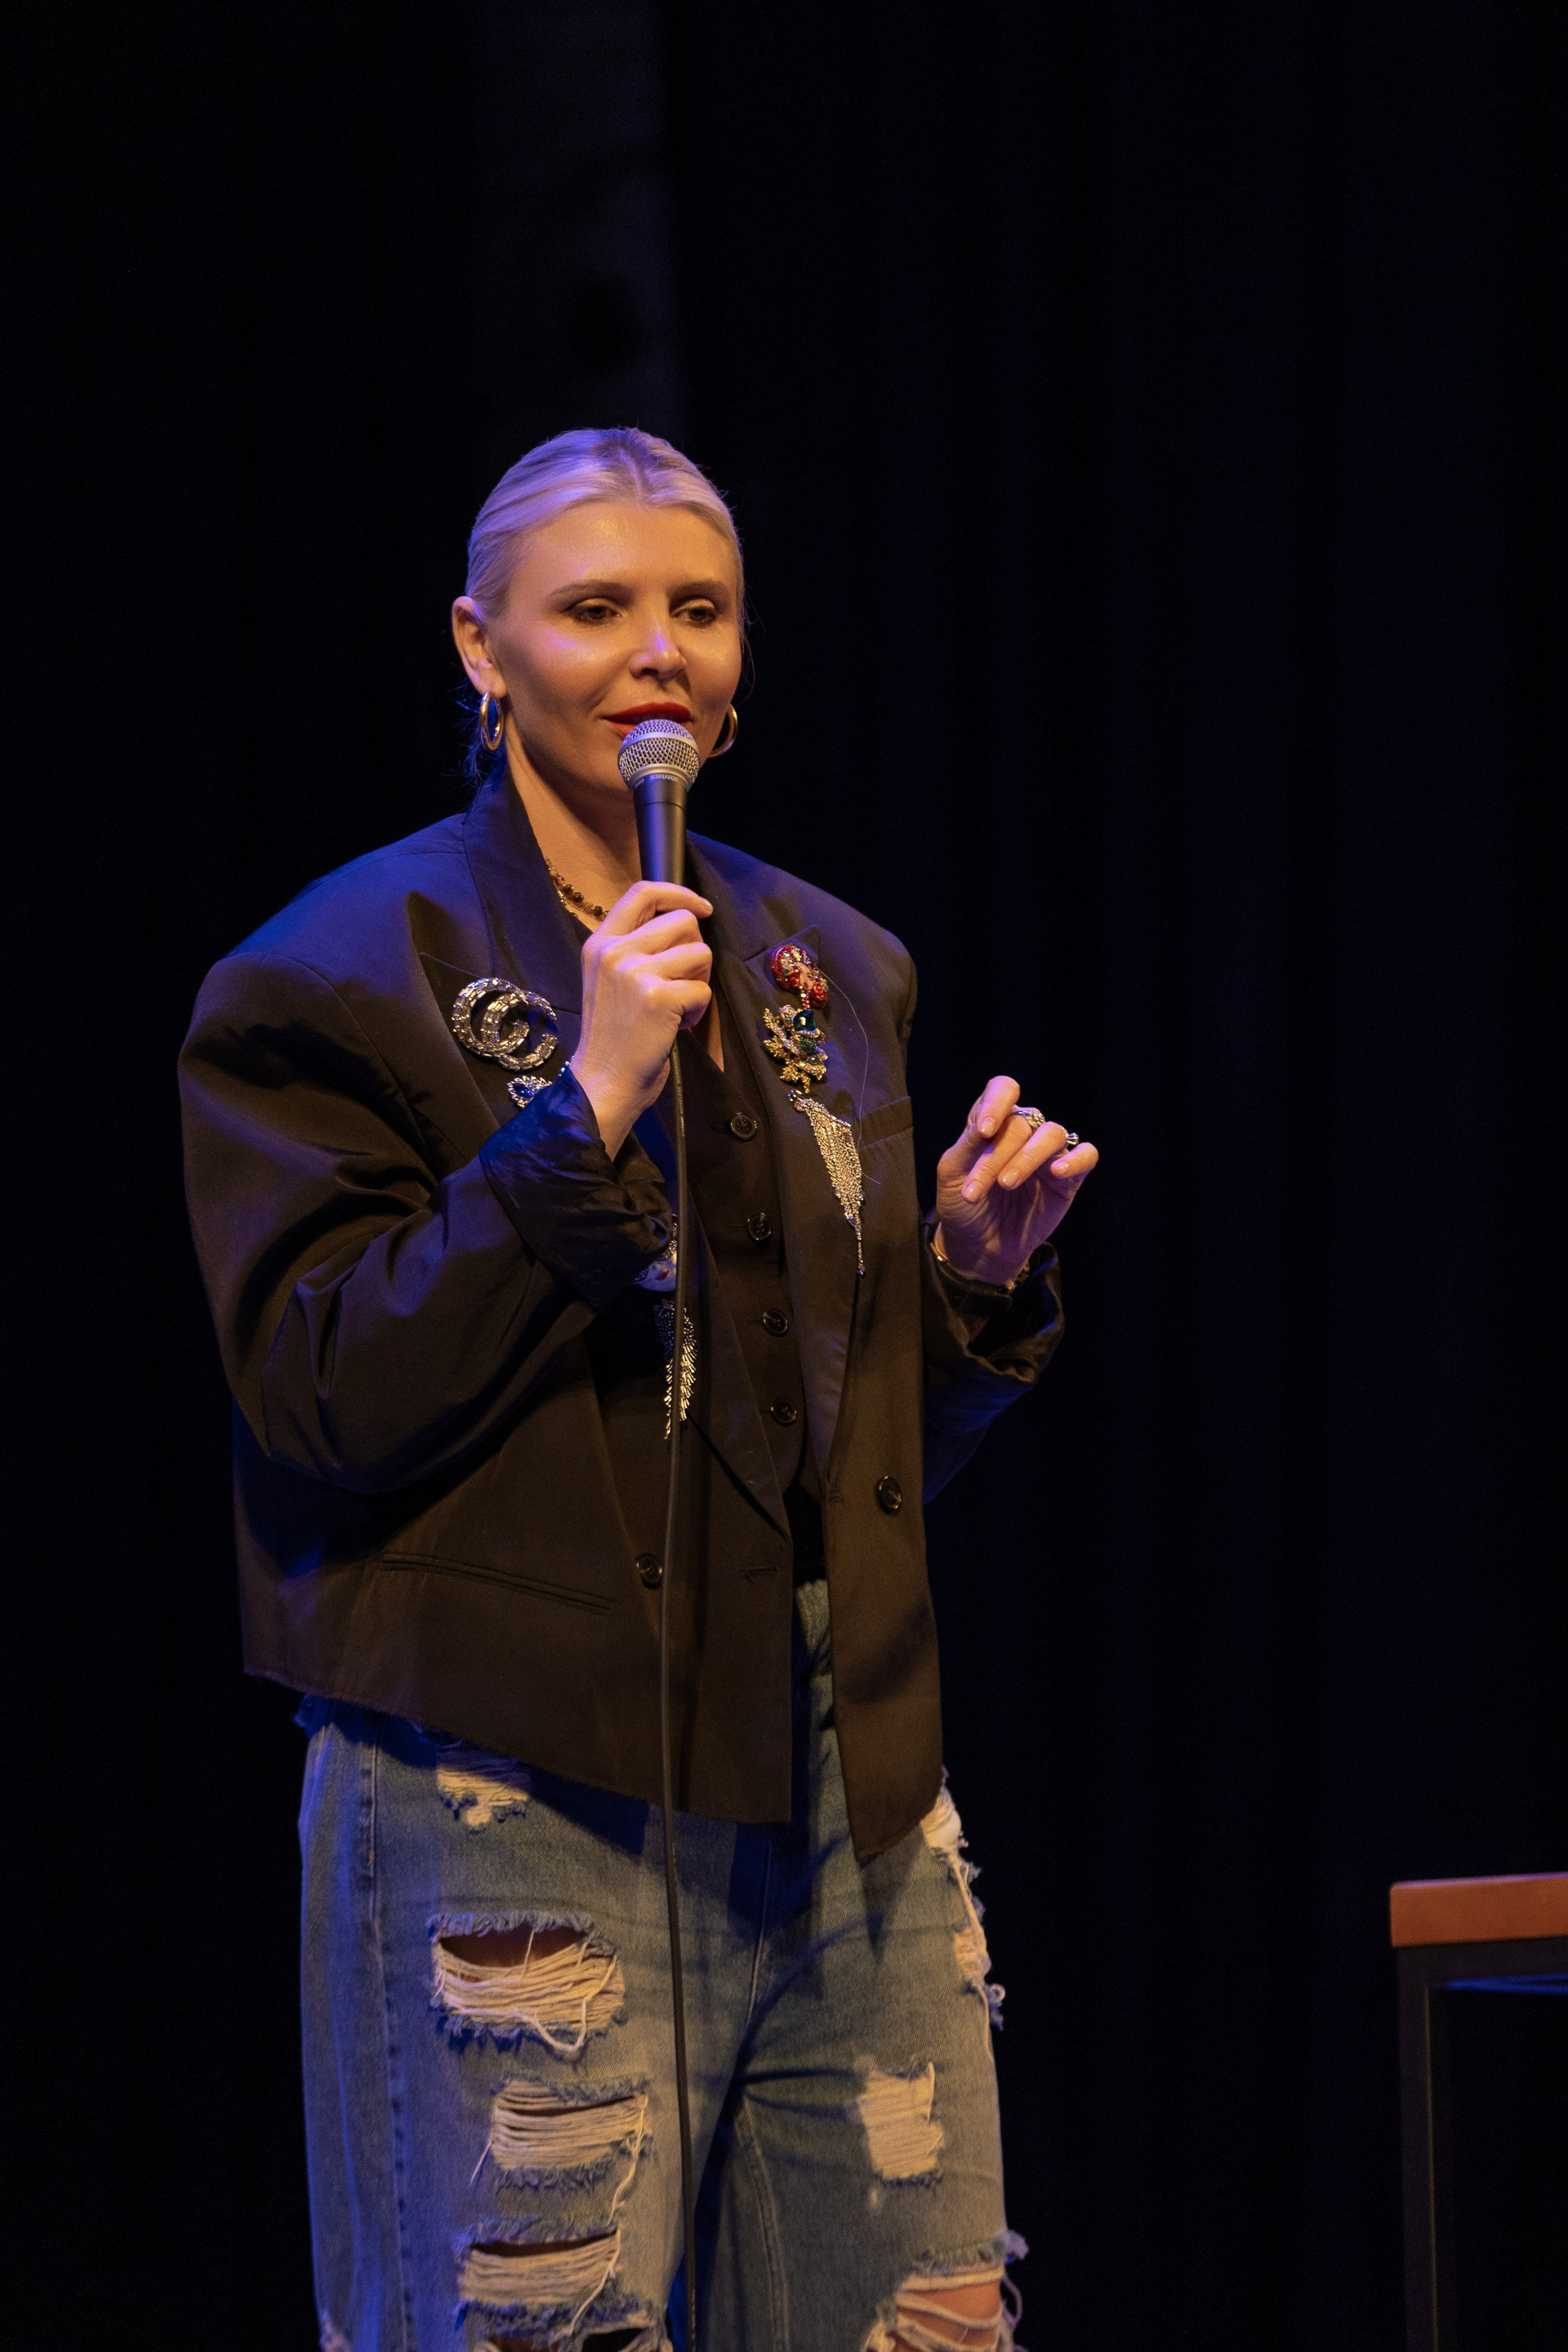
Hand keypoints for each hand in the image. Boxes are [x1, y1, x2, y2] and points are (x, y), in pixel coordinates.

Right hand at [568, 882, 713, 1154]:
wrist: (602, 1082)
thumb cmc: (612, 1036)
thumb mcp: (607, 980)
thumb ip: (633, 948)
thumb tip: (684, 922)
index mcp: (600, 943)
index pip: (643, 891)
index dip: (680, 893)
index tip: (702, 907)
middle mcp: (615, 951)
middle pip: (683, 921)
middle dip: (695, 951)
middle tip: (683, 982)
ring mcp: (636, 973)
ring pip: (700, 952)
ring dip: (698, 982)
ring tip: (676, 1008)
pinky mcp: (659, 998)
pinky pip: (703, 989)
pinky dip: (698, 1011)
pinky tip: (676, 1026)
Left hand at [934, 1075, 1098, 1284]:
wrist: (977, 1248)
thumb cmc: (962, 1207)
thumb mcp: (951, 1175)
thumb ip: (968, 1146)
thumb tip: (986, 1124)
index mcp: (993, 1123)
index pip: (1003, 1090)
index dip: (997, 1103)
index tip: (983, 1132)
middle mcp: (1023, 1132)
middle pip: (1022, 1122)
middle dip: (996, 1155)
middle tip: (975, 1190)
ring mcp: (1047, 1154)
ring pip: (1052, 1134)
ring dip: (1027, 1158)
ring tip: (1006, 1184)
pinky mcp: (1068, 1178)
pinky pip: (1086, 1155)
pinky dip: (1075, 1160)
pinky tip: (1057, 1172)